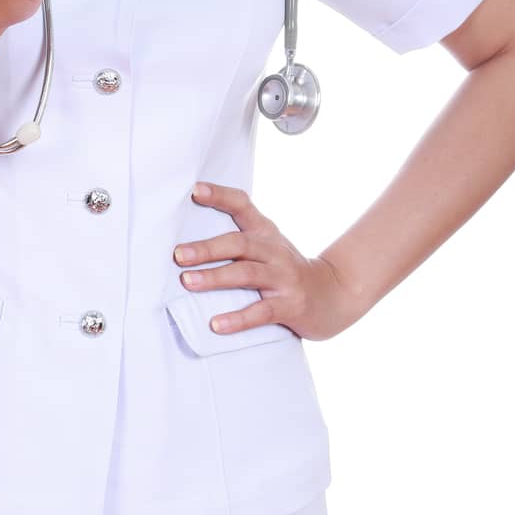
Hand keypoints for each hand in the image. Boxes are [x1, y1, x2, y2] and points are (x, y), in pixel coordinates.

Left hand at [173, 182, 358, 341]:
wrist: (335, 294)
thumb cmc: (287, 270)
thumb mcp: (269, 246)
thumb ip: (238, 239)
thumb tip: (189, 241)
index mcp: (266, 233)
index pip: (242, 205)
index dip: (220, 196)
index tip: (195, 190)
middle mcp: (274, 251)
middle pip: (239, 243)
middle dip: (207, 248)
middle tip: (179, 254)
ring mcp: (284, 278)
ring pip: (247, 274)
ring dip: (215, 278)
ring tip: (188, 282)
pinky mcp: (290, 305)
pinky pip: (261, 311)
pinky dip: (238, 318)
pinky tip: (216, 323)